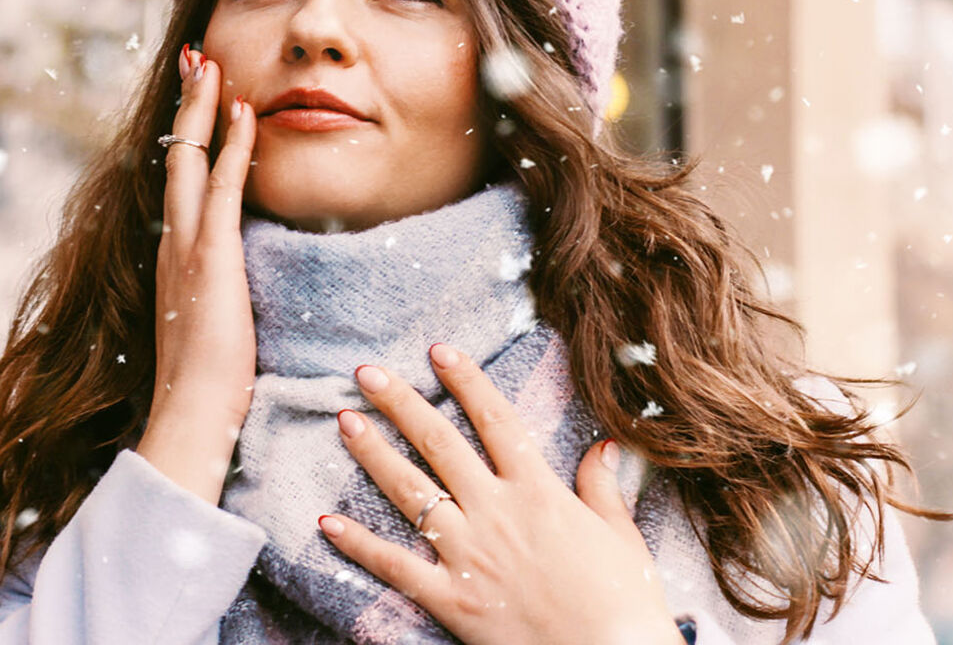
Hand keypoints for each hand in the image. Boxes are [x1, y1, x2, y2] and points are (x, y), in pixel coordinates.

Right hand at [136, 45, 257, 502]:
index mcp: (173, 256)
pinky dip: (231, 145)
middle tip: (196, 56)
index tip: (200, 98)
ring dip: (202, 107)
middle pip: (174, 155)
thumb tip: (230, 284)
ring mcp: (186, 246)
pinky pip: (222, 186)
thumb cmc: (205, 383)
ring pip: (189, 159)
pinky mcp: (209, 256)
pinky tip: (243, 112)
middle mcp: (171, 241)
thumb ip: (215, 293)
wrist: (189, 415)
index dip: (188, 135)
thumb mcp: (209, 324)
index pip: (180, 180)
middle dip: (186, 102)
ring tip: (211, 62)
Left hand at [318, 344, 682, 644]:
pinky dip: (359, 544)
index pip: (495, 419)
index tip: (439, 350)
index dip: (465, 380)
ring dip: (373, 454)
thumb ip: (601, 486)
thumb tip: (603, 445)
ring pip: (411, 492)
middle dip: (399, 403)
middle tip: (366, 373)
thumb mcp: (620, 534)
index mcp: (539, 491)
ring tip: (344, 421)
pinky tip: (327, 521)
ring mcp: (469, 555)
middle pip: (439, 443)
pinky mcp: (451, 599)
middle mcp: (497, 512)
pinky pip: (396, 565)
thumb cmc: (625, 601)